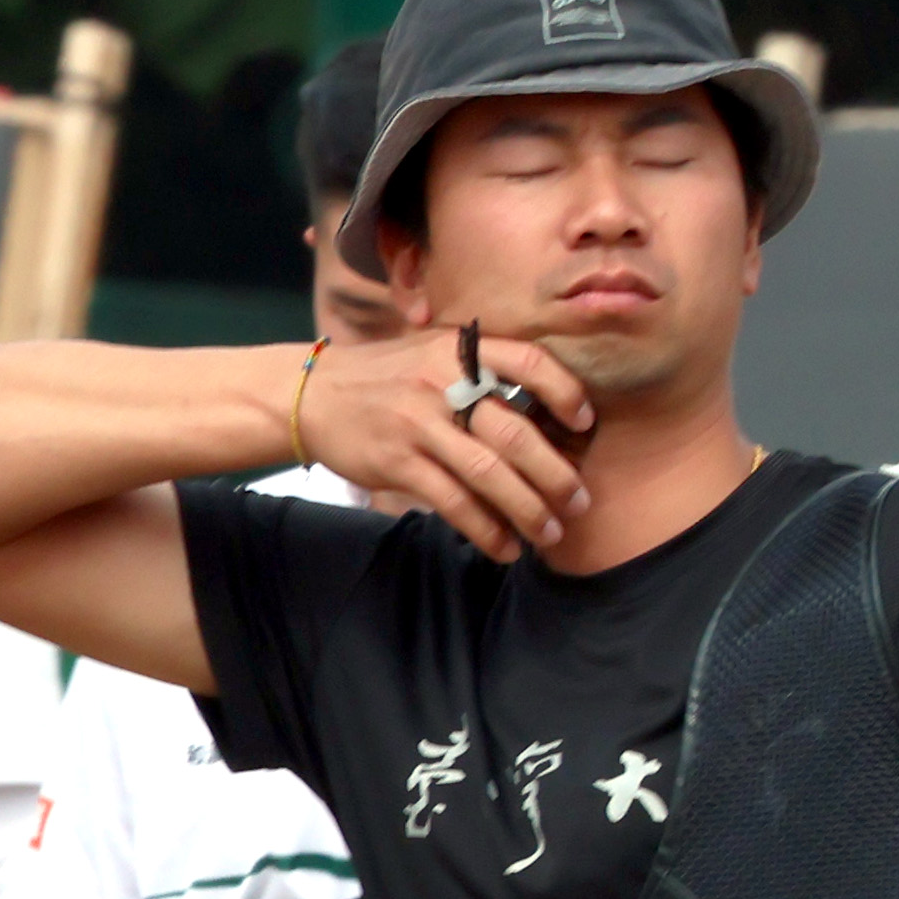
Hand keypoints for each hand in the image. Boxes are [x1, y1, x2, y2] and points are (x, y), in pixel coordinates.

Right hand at [296, 320, 597, 562]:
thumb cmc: (385, 376)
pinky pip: (454, 502)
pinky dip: (486, 530)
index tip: (586, 423)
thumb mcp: (432, 352)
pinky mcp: (399, 463)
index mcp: (460, 350)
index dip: (566, 392)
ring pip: (490, 474)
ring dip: (528, 510)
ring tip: (552, 534)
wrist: (313, 393)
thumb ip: (480, 367)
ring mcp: (420, 424)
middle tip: (581, 502)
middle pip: (517, 432)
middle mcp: (443, 383)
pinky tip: (505, 548)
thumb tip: (542, 408)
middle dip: (557, 474)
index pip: (530, 362)